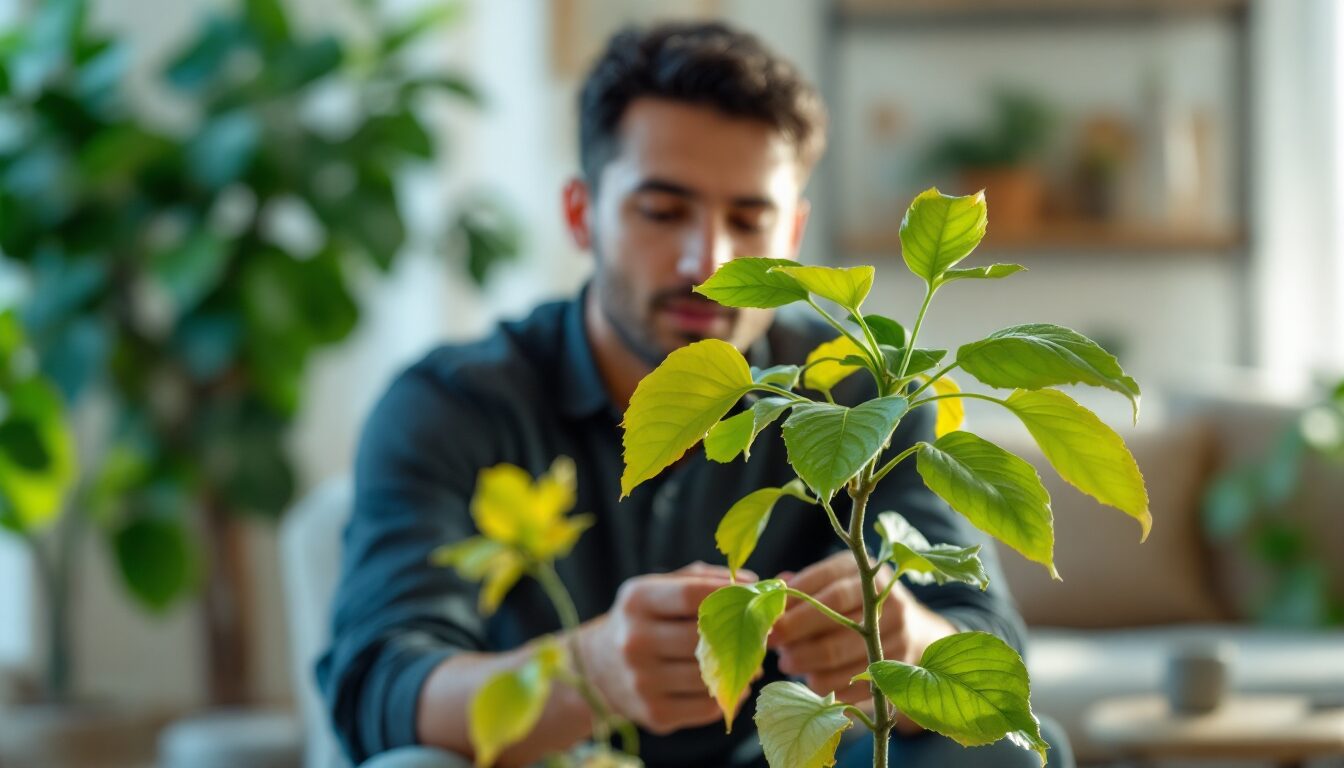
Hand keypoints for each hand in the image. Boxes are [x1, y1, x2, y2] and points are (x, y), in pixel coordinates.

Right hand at [576, 562, 752, 734]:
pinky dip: (728, 696)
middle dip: (741, 634)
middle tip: (761, 632)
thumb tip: (757, 584)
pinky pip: (708, 707)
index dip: (729, 595)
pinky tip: (732, 683)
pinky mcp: (654, 713)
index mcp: (636, 601)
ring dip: (741, 668)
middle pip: (704, 637)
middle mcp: (634, 641)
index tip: (753, 595)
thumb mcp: (660, 588)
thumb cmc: (645, 619)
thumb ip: (706, 580)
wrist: (599, 667)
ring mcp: (642, 681)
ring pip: (711, 675)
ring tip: (751, 659)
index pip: (692, 595)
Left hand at [767, 551, 956, 706]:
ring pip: (842, 652)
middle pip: (833, 620)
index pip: (825, 586)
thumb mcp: (834, 581)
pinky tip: (811, 682)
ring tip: (787, 664)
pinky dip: (830, 685)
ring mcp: (896, 632)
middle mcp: (884, 598)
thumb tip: (767, 593)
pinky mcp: (899, 664)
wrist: (914, 628)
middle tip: (773, 646)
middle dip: (796, 636)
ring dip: (807, 662)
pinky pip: (856, 680)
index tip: (768, 621)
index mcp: (863, 571)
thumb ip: (803, 587)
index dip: (793, 606)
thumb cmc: (856, 603)